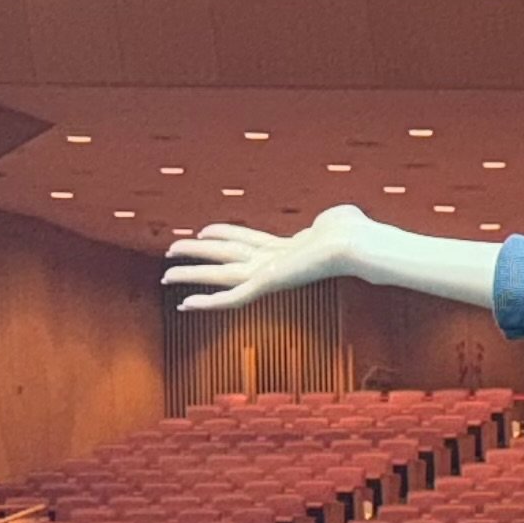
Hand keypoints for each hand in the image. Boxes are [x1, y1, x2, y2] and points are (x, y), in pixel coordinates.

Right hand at [162, 205, 369, 314]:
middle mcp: (273, 263)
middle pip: (226, 256)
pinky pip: (232, 297)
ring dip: (193, 273)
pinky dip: (209, 303)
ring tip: (166, 274)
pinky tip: (186, 305)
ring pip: (220, 274)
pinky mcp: (267, 284)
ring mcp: (268, 274)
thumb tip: (338, 218)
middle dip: (197, 255)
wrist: (357, 245)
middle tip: (170, 253)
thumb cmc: (356, 232)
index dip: (224, 233)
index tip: (202, 230)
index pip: (246, 240)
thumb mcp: (339, 219)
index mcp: (285, 247)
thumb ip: (331, 220)